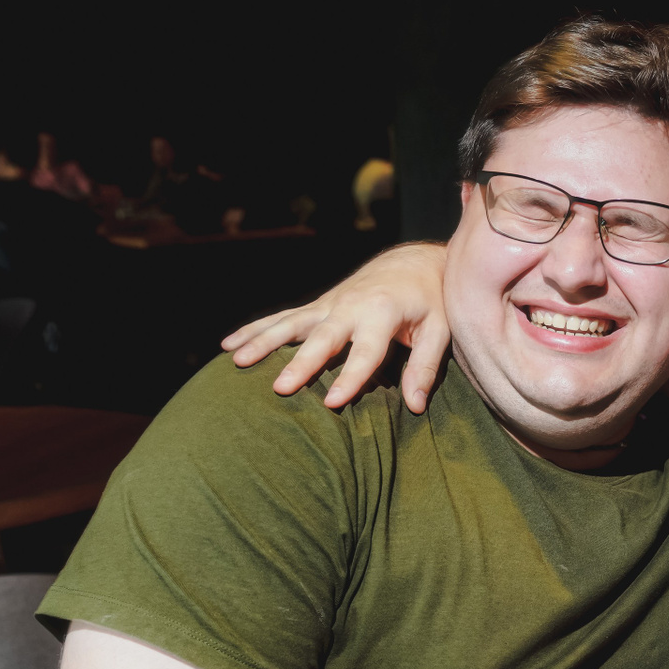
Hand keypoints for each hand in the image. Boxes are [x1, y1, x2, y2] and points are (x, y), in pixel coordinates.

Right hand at [221, 241, 451, 412]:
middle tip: (280, 388)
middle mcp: (350, 306)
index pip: (366, 351)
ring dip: (262, 341)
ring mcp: (329, 304)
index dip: (350, 377)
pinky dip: (255, 329)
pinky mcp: (318, 306)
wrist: (413, 262)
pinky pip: (282, 318)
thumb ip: (425, 367)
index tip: (333, 402)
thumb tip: (415, 407)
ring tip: (236, 362)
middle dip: (300, 364)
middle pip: (322, 339)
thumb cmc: (430, 300)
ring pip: (290, 324)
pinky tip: (229, 345)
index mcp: (382, 312)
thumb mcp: (439, 330)